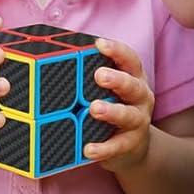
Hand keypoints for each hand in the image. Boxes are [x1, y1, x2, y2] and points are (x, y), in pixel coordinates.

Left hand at [83, 38, 154, 170]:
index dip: (117, 50)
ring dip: (112, 111)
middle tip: (99, 75)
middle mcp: (140, 97)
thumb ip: (90, 77)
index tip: (100, 44)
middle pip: (133, 85)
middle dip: (117, 79)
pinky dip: (104, 148)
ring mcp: (138, 121)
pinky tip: (89, 149)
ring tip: (94, 109)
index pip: (130, 60)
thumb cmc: (113, 108)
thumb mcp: (110, 90)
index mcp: (134, 78)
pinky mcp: (130, 144)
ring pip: (128, 115)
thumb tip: (52, 58)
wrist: (133, 147)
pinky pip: (117, 146)